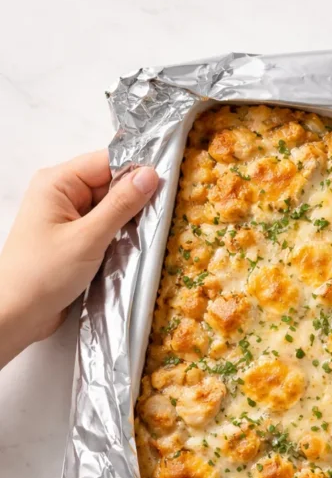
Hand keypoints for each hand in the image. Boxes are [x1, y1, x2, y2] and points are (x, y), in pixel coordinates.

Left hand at [0, 151, 157, 366]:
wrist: (16, 315)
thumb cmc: (43, 274)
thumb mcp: (88, 238)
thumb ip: (120, 205)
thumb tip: (150, 175)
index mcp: (57, 183)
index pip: (106, 162)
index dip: (136, 170)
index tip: (168, 182)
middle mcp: (62, 194)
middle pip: (110, 184)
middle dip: (136, 198)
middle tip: (168, 209)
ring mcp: (67, 218)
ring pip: (110, 208)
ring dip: (129, 220)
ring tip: (156, 229)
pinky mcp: (74, 239)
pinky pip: (104, 228)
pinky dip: (120, 235)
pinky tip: (137, 245)